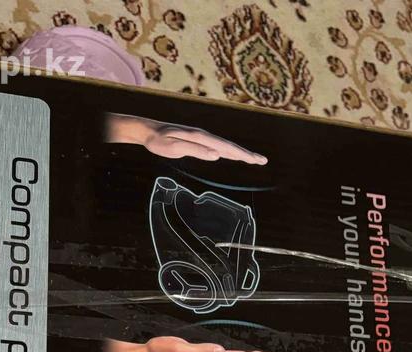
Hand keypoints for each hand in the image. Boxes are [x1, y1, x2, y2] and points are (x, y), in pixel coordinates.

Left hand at [105, 113, 266, 164]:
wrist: (148, 130)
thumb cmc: (159, 140)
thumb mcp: (175, 147)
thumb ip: (196, 150)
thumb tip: (216, 155)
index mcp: (202, 137)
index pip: (227, 148)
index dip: (243, 155)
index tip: (257, 161)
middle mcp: (204, 135)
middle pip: (230, 146)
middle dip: (247, 154)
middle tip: (263, 161)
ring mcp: (202, 137)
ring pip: (225, 146)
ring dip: (240, 153)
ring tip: (253, 159)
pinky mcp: (198, 140)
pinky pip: (218, 147)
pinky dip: (229, 152)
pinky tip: (232, 156)